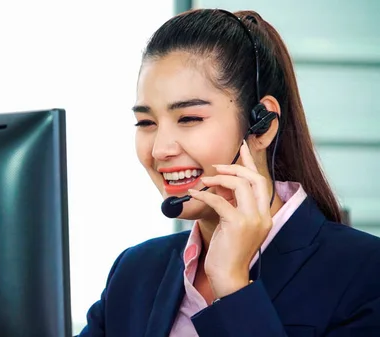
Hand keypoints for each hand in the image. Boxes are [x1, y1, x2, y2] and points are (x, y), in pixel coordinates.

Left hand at [188, 140, 272, 298]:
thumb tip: (220, 185)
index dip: (251, 162)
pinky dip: (205, 194)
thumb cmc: (227, 252)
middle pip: (255, 179)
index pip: (261, 182)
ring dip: (220, 179)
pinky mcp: (238, 225)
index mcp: (264, 214)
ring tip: (204, 182)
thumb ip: (232, 205)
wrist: (227, 275)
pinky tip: (193, 193)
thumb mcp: (233, 225)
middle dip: (235, 167)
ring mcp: (252, 220)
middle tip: (216, 167)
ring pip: (241, 185)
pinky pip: (220, 201)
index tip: (242, 147)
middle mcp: (263, 215)